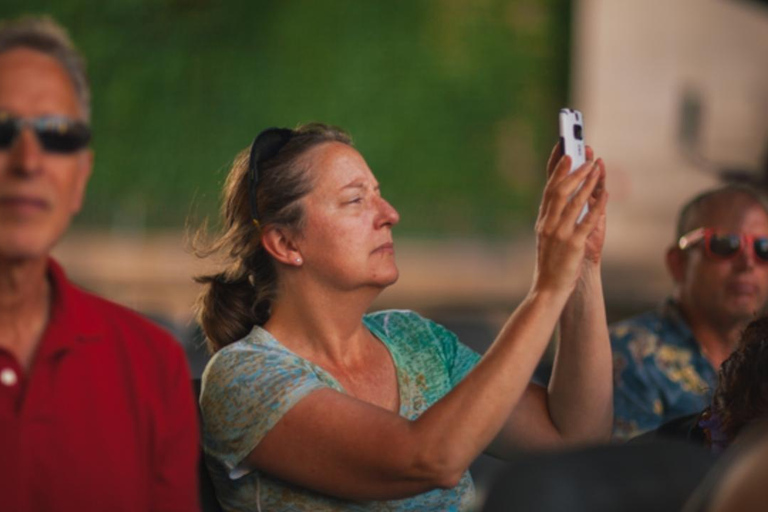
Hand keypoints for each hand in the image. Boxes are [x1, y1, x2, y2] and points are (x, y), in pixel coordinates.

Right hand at [533, 142, 608, 293]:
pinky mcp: (573, 245)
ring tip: (597, 167)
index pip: (548, 188)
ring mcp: (560, 234)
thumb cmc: (552, 262)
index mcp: (543, 221)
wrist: (548, 288)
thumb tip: (567, 195)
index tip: (563, 148)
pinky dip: (597, 206)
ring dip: (586, 183)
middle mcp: (548, 224)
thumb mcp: (548, 236)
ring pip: (574, 202)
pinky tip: (605, 194)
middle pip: (559, 190)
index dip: (555, 167)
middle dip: (572, 170)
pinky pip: (587, 221)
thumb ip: (555, 217)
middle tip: (585, 153)